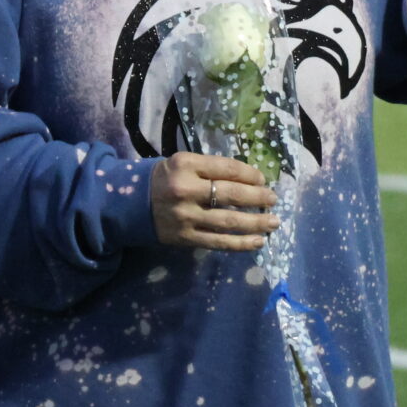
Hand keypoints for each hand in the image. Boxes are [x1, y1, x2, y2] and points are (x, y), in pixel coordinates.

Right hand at [150, 153, 279, 251]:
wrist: (132, 203)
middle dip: (258, 198)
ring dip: (256, 223)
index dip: (251, 174)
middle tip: (274, 200)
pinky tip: (258, 242)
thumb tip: (251, 180)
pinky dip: (241, 243)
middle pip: (232, 194)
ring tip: (274, 223)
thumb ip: (212, 168)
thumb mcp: (183, 163)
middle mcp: (186, 190)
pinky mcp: (185, 238)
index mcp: (186, 164)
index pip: (227, 169)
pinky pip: (218, 242)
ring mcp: (185, 216)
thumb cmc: (166, 178)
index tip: (263, 180)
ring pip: (229, 222)